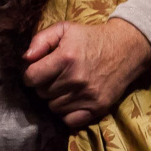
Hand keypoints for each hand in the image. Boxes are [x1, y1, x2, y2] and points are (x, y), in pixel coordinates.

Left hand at [21, 19, 150, 128]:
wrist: (125, 49)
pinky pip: (70, 120)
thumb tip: (25, 58)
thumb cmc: (90, 37)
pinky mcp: (98, 108)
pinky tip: (70, 100)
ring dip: (54, 98)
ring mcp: (88, 96)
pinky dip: (66, 113)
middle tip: (53, 77)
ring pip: (54, 107)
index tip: (35, 72)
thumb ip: (41, 40)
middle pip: (42, 93)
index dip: (29, 75)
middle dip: (43, 85)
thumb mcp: (64, 29)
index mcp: (65, 59)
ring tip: (63, 86)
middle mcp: (75, 80)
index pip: (32, 78)